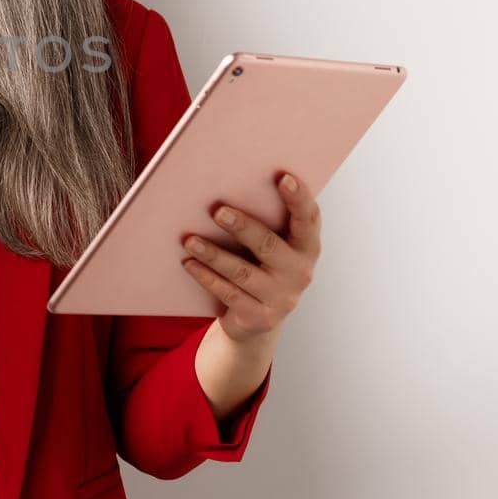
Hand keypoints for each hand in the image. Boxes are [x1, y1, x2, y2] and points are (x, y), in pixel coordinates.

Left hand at [180, 171, 321, 344]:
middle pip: (269, 245)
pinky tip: (189, 263)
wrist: (258, 321)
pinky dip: (206, 277)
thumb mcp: (273, 245)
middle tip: (218, 211)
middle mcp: (299, 272)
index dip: (299, 198)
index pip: (308, 219)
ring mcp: (281, 298)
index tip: (284, 177)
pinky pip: (228, 294)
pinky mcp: (259, 317)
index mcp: (306, 247)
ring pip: (242, 272)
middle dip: (243, 226)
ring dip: (214, 254)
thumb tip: (229, 182)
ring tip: (190, 240)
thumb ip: (266, 219)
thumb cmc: (262, 267)